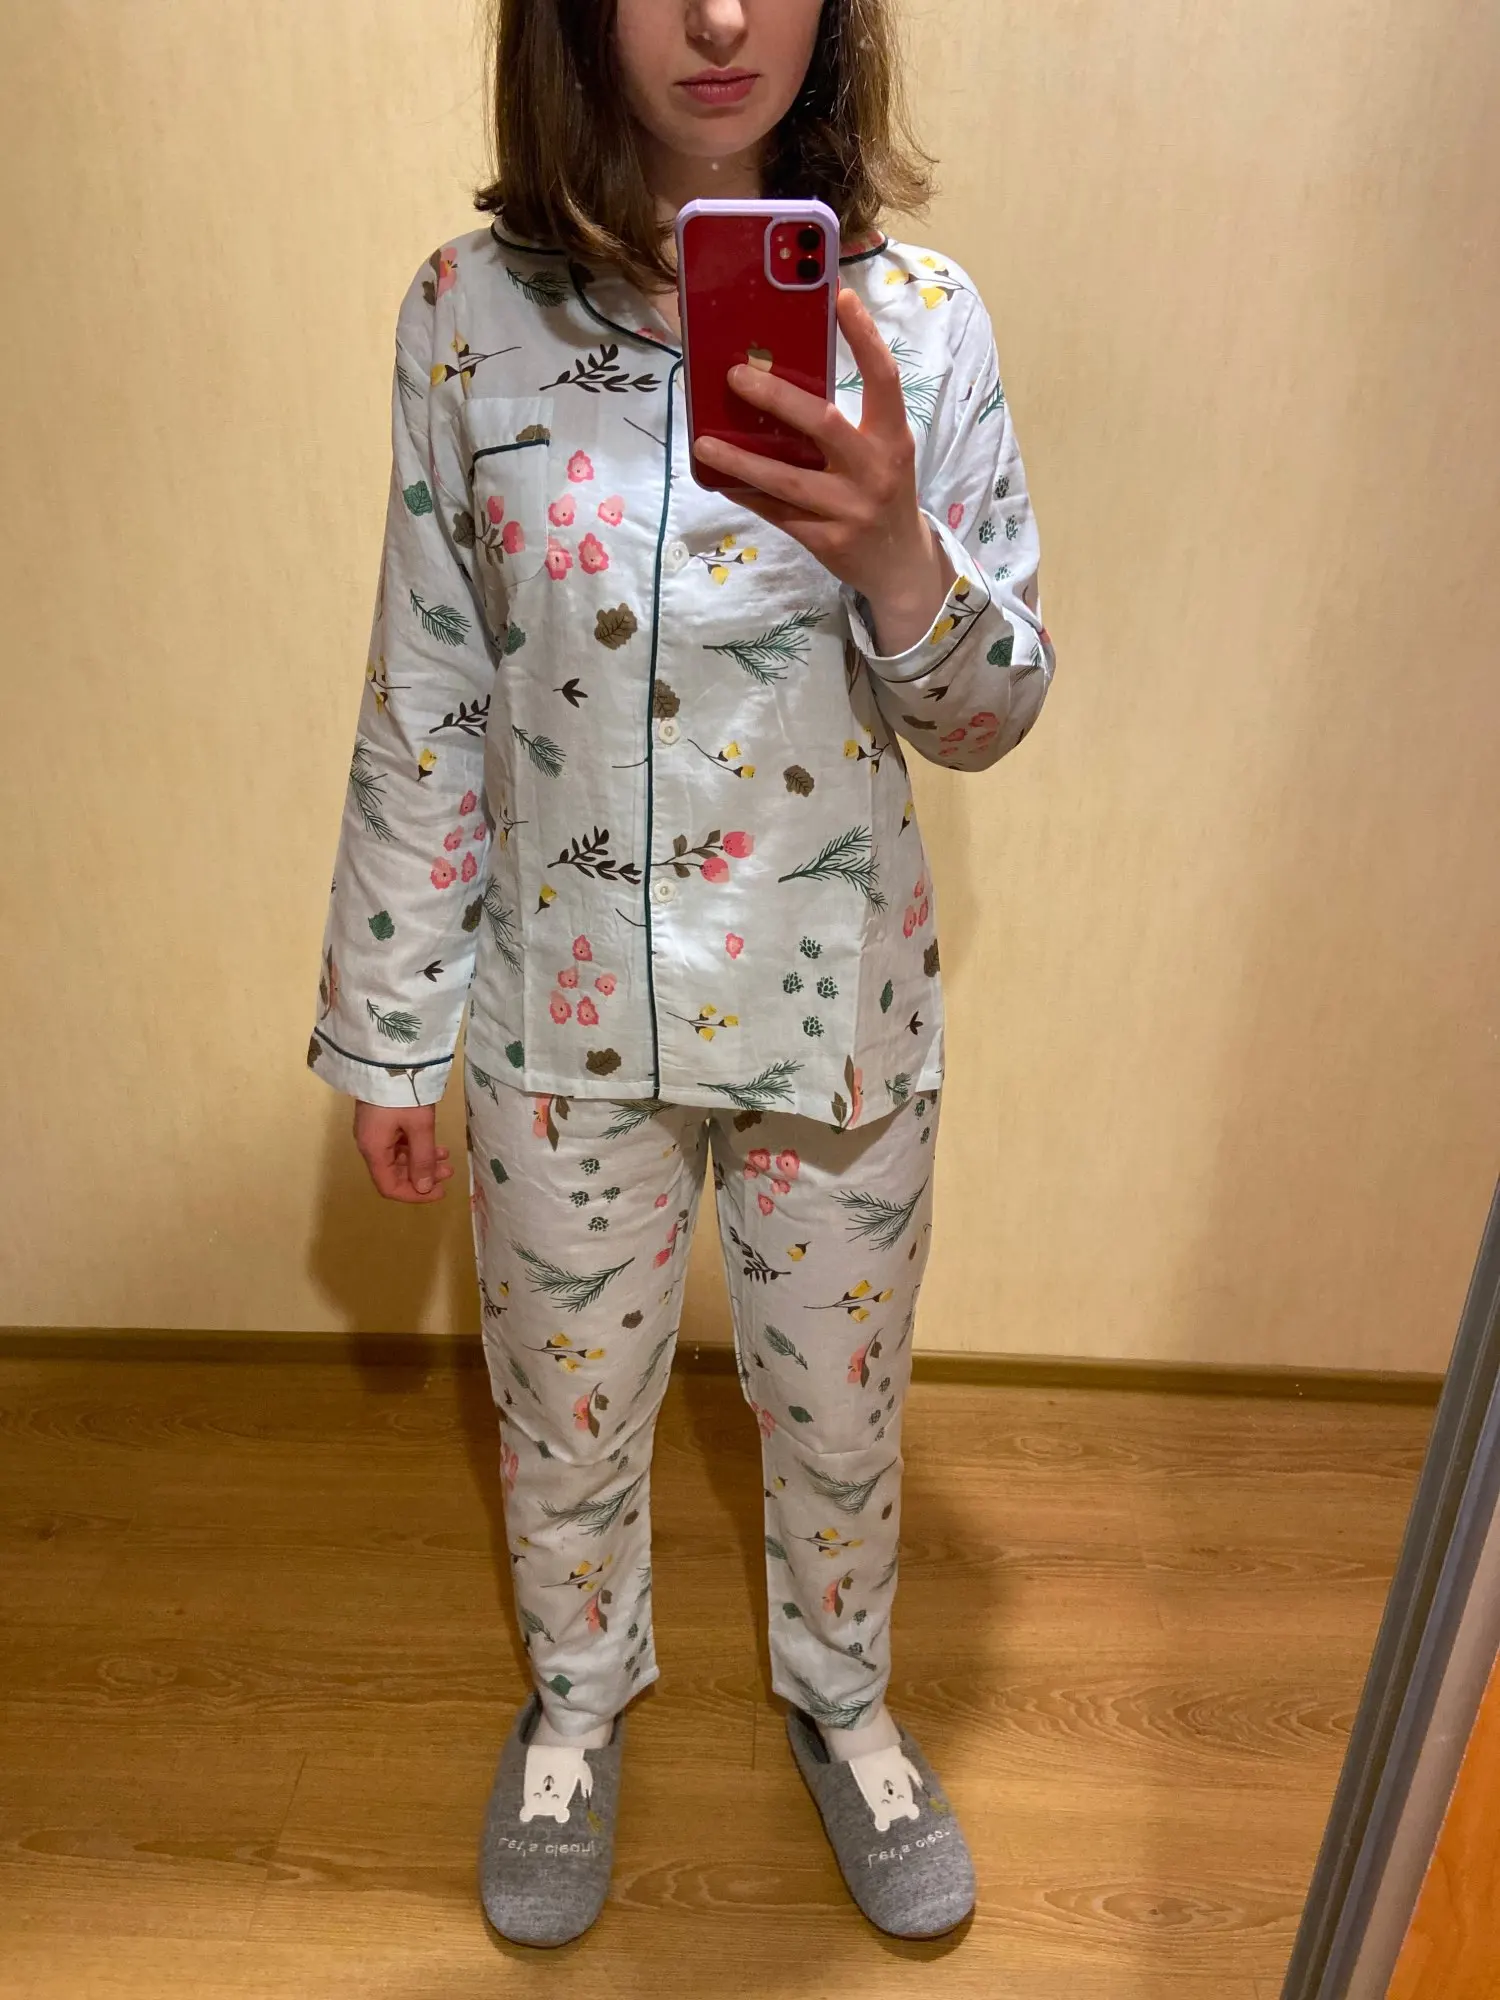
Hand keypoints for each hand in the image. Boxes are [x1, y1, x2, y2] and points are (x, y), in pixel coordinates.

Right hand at [353, 1101, 453, 1202]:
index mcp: (374, 1150)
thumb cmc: (404, 1093)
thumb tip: (425, 1189)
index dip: (414, 1195)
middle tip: (449, 1173)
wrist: (386, 1057)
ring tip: (447, 1157)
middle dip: (423, 1177)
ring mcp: (374, 1131)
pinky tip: (435, 1144)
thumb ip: (423, 1159)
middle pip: (394, 1173)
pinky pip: (398, 1143)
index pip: (389, 1186)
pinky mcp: (381, 1120)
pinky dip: (416, 1147)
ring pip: (398, 1158)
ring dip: (422, 1161)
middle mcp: (370, 1144)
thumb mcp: (419, 1126)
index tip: (439, 1192)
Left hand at [692, 287, 954, 653]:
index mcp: (893, 439)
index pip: (883, 378)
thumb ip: (850, 422)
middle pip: (823, 424)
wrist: (900, 565)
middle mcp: (874, 470)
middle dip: (776, 398)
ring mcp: (849, 509)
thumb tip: (785, 377)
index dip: (865, 336)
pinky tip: (718, 478)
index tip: (840, 296)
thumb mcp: (883, 453)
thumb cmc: (884, 494)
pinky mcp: (826, 540)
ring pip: (786, 479)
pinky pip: (776, 512)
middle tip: (735, 375)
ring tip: (703, 441)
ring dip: (740, 460)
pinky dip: (745, 493)